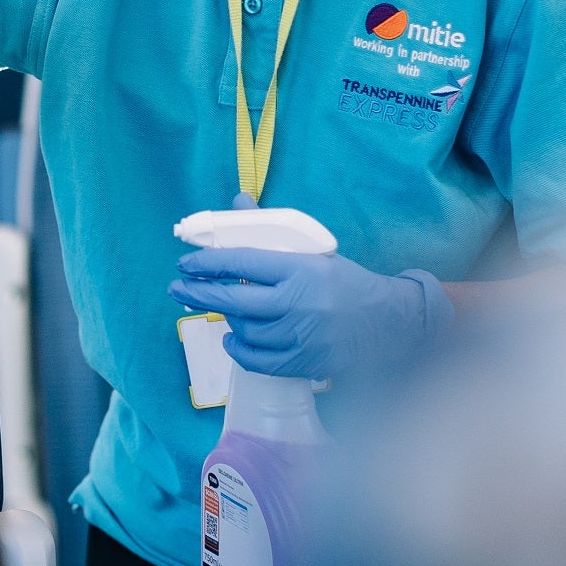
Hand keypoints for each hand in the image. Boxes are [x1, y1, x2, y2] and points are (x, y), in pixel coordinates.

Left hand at [168, 246, 451, 379]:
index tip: (185, 263)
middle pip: (234, 299)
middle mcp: (297, 303)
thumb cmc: (344, 283)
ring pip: (244, 329)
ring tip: (221, 307)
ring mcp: (299, 336)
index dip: (207, 263)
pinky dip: (239, 348)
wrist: (387, 324)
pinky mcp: (301, 363)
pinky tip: (232, 337)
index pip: (242, 262)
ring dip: (226, 317)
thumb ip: (270, 231)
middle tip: (177, 288)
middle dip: (199, 292)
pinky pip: (256, 359)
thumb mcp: (312, 251)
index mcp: (300, 269)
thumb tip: (238, 202)